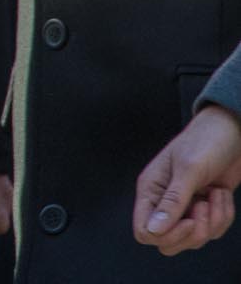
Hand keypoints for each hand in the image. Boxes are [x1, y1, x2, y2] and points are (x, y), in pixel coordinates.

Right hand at [135, 105, 240, 254]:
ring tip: (216, 195)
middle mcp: (165, 202)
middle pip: (169, 242)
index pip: (144, 230)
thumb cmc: (206, 142)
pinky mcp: (206, 210)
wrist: (232, 133)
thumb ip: (171, 201)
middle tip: (203, 208)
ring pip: (194, 239)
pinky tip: (222, 194)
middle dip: (193, 233)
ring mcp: (186, 208)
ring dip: (213, 221)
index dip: (166, 235)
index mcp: (151, 190)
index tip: (188, 220)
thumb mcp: (188, 170)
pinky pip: (214, 231)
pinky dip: (224, 216)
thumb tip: (153, 229)